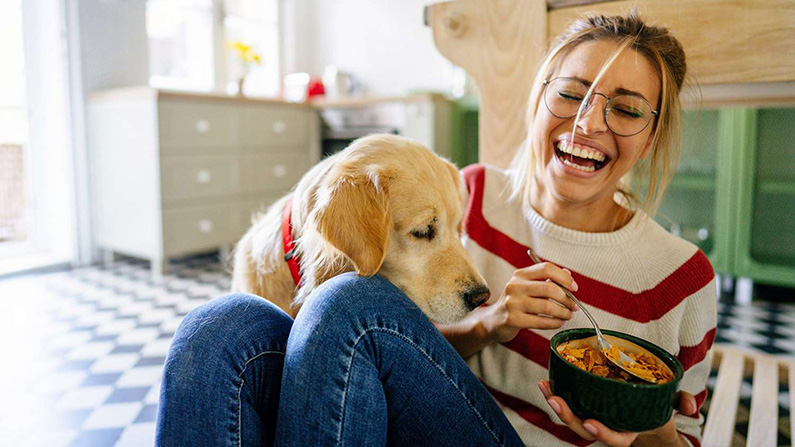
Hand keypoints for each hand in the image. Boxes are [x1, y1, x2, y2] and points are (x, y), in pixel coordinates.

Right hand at [482, 262, 578, 343]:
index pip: (546, 268)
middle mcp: (514, 286)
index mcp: (520, 275)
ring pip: (547, 306)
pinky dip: (555, 323)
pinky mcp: (513, 320)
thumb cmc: (516, 302)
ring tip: (568, 315)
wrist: (494, 320)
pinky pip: (541, 322)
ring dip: (563, 312)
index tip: (574, 288)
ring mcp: (512, 303)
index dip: (564, 278)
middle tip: (574, 306)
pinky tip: (558, 322)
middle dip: (567, 299)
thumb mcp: (528, 287)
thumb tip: (568, 274)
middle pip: (549, 288)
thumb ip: (547, 280)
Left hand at [537, 380, 697, 446]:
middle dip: (568, 416)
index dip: (603, 433)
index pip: (615, 439)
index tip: (591, 423)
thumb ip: (681, 403)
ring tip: (545, 386)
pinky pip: (570, 403)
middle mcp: (608, 427)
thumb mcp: (671, 406)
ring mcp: (594, 416)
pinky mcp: (585, 404)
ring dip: (556, 403)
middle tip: (556, 400)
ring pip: (572, 417)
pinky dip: (558, 393)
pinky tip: (547, 381)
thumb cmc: (656, 408)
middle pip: (584, 429)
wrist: (645, 412)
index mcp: (627, 431)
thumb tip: (689, 404)